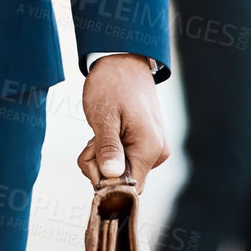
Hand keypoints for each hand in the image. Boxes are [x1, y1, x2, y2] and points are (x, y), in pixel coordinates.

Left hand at [78, 55, 169, 192]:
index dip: (105, 181)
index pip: (128, 188)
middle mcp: (157, 153)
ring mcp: (154, 149)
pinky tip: (107, 133)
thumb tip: (112, 176)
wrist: (123, 62)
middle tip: (92, 141)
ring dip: (102, 158)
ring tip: (99, 132)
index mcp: (149, 148)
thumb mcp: (103, 116)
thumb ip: (108, 147)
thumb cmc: (112, 85)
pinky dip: (110, 151)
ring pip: (122, 172)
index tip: (93, 156)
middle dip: (100, 167)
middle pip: (123, 182)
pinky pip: (125, 161)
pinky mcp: (147, 145)